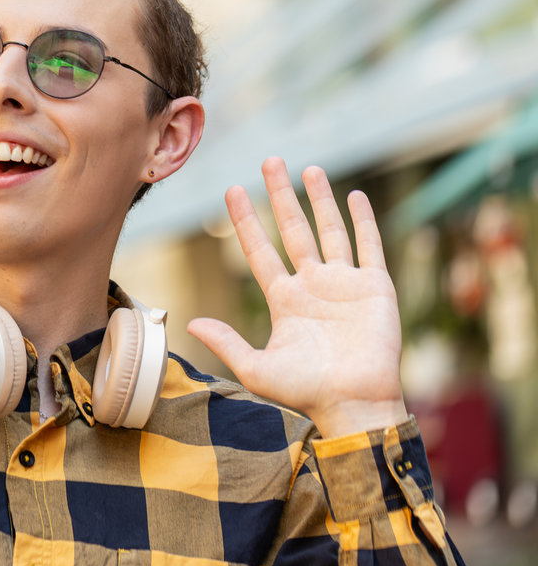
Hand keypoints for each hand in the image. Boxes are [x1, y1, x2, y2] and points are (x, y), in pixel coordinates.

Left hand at [186, 158, 407, 438]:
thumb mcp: (256, 368)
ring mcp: (344, 284)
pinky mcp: (375, 288)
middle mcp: (312, 285)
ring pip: (329, 231)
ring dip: (319, 200)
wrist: (354, 405)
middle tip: (270, 161)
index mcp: (284, 300)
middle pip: (292, 229)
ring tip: (308, 168)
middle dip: (280, 195)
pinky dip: (363, 221)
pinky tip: (354, 196)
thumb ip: (226, 342)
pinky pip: (369, 247)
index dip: (246, 221)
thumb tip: (189, 321)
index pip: (259, 250)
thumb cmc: (306, 392)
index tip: (232, 190)